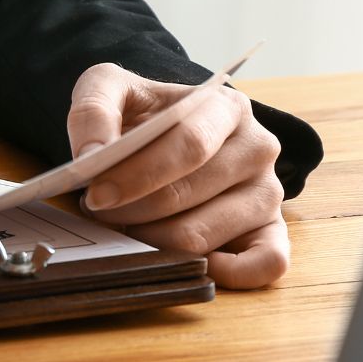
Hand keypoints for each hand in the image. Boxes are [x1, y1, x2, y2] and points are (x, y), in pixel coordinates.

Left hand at [66, 64, 288, 288]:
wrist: (162, 132)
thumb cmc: (140, 114)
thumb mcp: (109, 88)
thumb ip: (93, 111)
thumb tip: (91, 153)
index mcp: (227, 107)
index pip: (189, 145)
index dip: (138, 175)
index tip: (96, 193)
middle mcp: (257, 148)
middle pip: (188, 194)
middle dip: (131, 210)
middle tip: (99, 210)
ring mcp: (268, 193)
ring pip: (202, 236)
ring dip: (149, 240)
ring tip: (124, 224)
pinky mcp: (271, 232)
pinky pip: (266, 263)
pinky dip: (224, 273)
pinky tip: (176, 261)